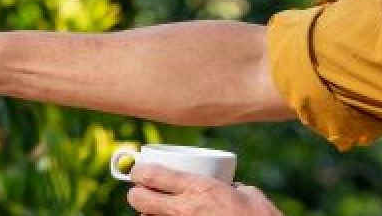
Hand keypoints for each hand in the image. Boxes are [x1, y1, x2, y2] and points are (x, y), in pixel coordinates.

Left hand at [127, 164, 281, 215]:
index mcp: (197, 188)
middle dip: (136, 193)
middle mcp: (184, 209)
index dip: (138, 170)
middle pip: (137, 199)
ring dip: (149, 213)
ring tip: (160, 209)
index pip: (150, 175)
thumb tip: (223, 184)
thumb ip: (225, 185)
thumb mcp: (245, 193)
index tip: (139, 169)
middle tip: (143, 190)